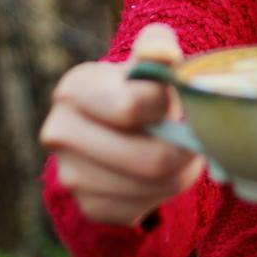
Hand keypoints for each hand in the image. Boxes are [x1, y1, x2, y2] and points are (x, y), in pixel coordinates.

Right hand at [39, 23, 204, 224]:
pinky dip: (161, 195)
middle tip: (195, 140)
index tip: (176, 102)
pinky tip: (158, 175)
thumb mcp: (148, 60)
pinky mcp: (87, 207)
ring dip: (180, 173)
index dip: (168, 106)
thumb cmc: (139, 88)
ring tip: (179, 153)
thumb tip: (162, 53)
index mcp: (74, 89)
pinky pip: (141, 209)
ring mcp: (70, 175)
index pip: (133, 107)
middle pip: (150, 159)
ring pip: (152, 186)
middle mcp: (60, 133)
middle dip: (184, 151)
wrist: (117, 129)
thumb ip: (156, 47)